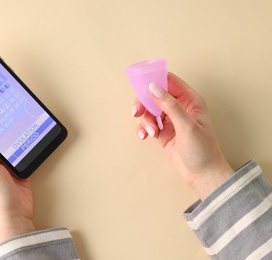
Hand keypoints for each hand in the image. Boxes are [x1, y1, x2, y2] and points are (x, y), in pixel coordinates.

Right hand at [132, 73, 233, 199]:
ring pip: (150, 110)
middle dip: (144, 102)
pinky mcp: (163, 132)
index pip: (169, 81)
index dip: (154, 80)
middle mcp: (180, 107)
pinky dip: (144, 129)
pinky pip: (148, 124)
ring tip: (150, 132)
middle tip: (136, 112)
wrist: (203, 175)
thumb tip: (153, 87)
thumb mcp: (187, 125)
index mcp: (190, 100)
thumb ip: (169, 105)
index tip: (140, 85)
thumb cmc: (203, 150)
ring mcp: (171, 120)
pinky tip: (145, 136)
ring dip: (145, 120)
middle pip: (155, 95)